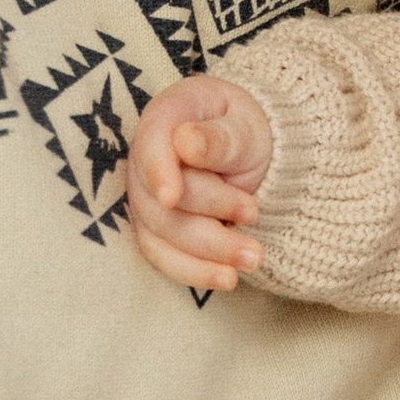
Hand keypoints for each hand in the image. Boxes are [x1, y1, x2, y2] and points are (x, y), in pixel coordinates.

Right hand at [127, 74, 274, 291]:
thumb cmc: (243, 129)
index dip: (157, 172)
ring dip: (209, 251)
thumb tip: (186, 143)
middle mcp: (146, 162)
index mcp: (165, 120)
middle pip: (161, 200)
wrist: (248, 151)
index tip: (171, 198)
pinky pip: (166, 257)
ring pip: (164, 235)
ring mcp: (147, 200)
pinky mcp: (157, 231)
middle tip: (254, 214)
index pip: (150, 146)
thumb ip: (219, 137)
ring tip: (254, 258)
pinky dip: (196, 272)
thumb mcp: (243, 124)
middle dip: (208, 213)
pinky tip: (228, 278)